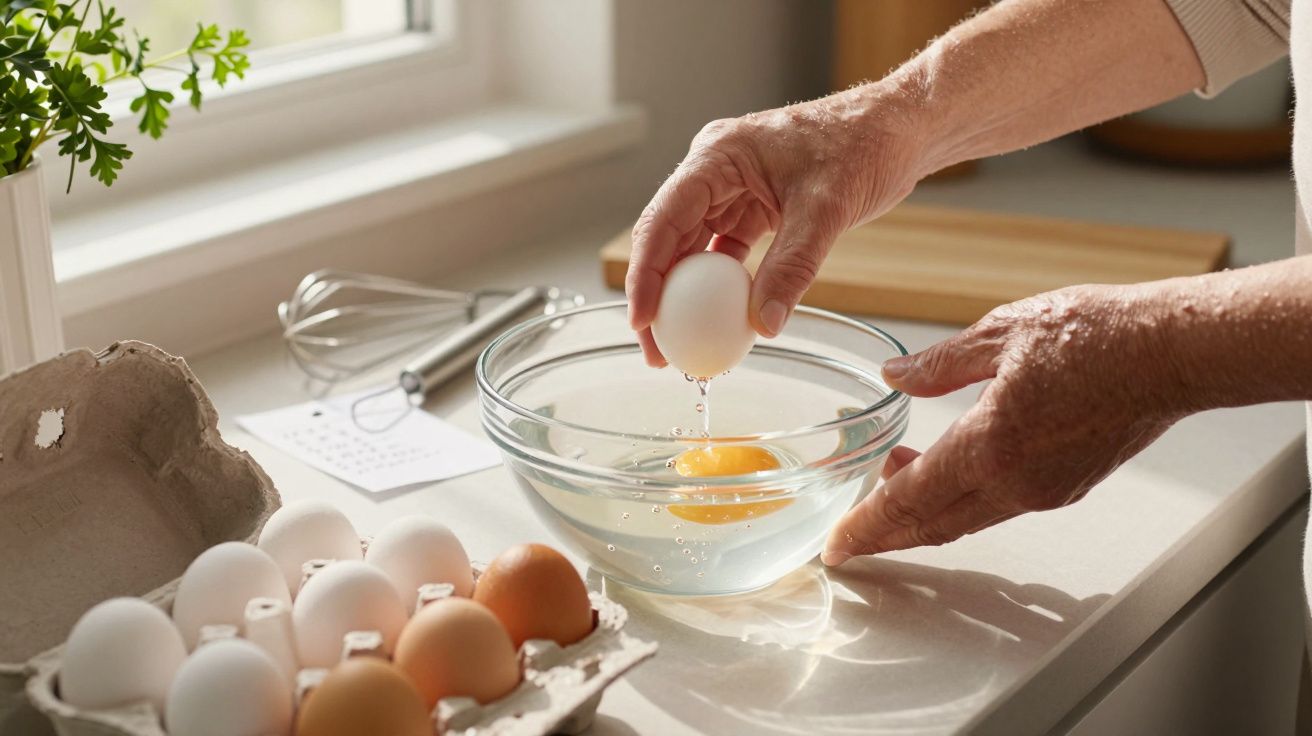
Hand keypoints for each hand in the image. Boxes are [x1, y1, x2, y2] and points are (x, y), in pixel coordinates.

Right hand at [625, 86, 930, 365]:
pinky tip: (718, 323)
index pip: (664, 219)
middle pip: (667, 239)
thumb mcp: (826, 208)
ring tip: (680, 346)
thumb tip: (764, 324)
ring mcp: (732, 191)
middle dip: (656, 295)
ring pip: (691, 250)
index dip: (645, 273)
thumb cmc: (865, 145)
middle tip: (657, 349)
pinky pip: (724, 254)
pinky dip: (719, 289)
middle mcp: (715, 171)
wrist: (900, 130)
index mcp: (718, 156)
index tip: (642, 320)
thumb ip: (792, 266)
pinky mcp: (753, 209)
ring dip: (684, 297)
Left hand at [822, 284, 1186, 564]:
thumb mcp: (1002, 332)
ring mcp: (1044, 490)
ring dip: (923, 511)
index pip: (909, 501)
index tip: (837, 545)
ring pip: (966, 518)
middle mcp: (1016, 482)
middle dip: (884, 535)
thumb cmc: (1099, 335)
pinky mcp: (1066, 485)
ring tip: (889, 481)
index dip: (866, 527)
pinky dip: (961, 498)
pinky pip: (998, 505)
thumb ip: (939, 363)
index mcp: (991, 445)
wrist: (1174, 352)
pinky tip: (948, 468)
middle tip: (849, 540)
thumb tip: (895, 375)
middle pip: (933, 525)